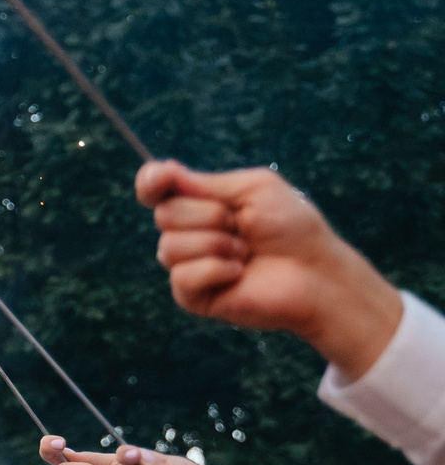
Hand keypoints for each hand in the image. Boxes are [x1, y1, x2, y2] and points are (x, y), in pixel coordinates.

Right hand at [136, 162, 402, 376]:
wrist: (315, 271)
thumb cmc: (292, 227)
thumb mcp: (253, 188)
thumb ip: (204, 182)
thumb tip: (157, 169)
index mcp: (200, 203)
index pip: (155, 189)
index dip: (150, 182)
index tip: (161, 178)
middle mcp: (188, 232)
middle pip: (164, 215)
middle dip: (209, 215)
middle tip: (242, 226)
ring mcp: (188, 264)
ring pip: (170, 247)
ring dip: (216, 245)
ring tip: (245, 253)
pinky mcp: (192, 295)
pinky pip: (182, 276)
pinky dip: (215, 270)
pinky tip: (239, 273)